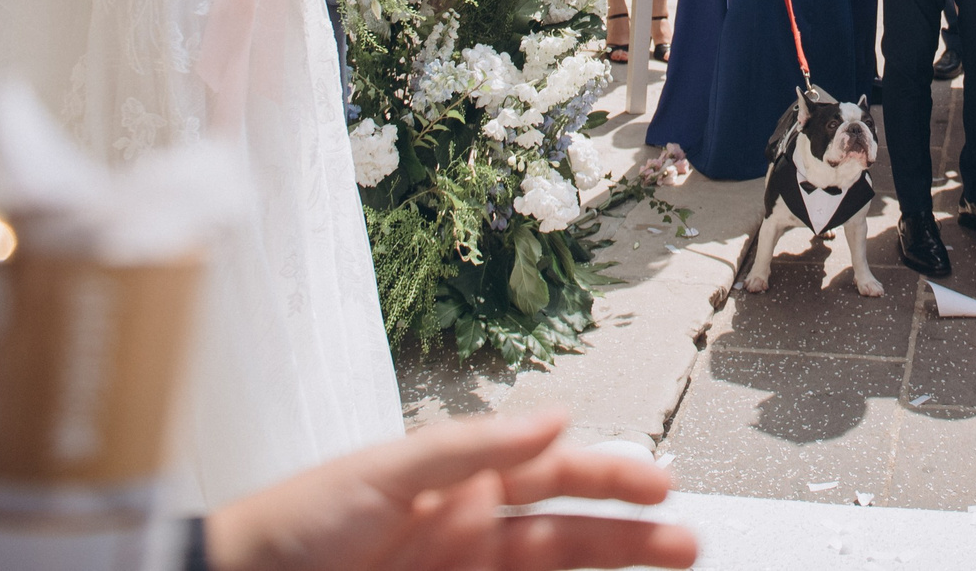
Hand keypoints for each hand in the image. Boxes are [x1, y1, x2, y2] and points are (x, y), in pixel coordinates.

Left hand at [204, 408, 698, 570]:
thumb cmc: (291, 524)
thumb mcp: (381, 470)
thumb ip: (468, 446)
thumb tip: (551, 419)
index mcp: (457, 484)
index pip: (550, 477)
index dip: (607, 479)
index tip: (658, 487)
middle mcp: (467, 534)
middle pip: (566, 536)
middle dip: (628, 538)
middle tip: (684, 544)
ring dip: (608, 569)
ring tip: (663, 568)